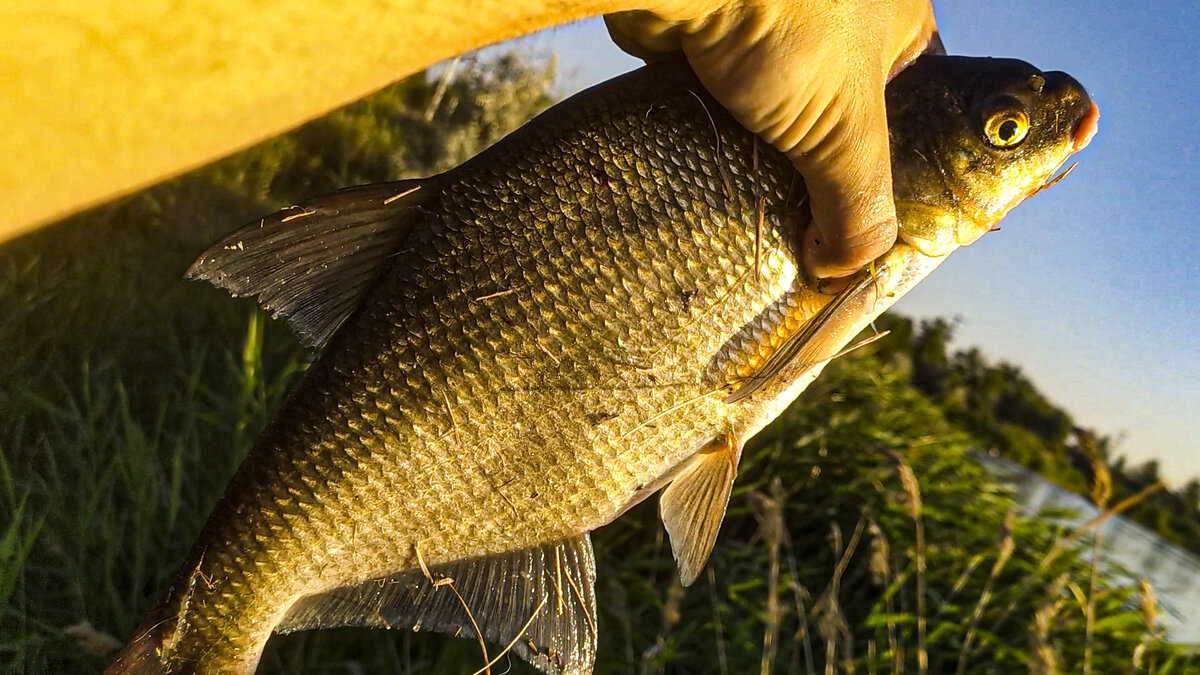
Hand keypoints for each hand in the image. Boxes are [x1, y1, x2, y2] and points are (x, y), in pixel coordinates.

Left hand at [606, 0, 938, 278]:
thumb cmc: (782, 26)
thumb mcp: (845, 131)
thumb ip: (859, 208)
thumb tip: (841, 267)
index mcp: (894, 23)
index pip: (913, 112)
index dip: (895, 171)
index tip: (867, 221)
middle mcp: (837, 21)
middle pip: (840, 122)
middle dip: (819, 176)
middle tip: (808, 231)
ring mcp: (771, 33)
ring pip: (775, 120)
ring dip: (762, 165)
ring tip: (758, 214)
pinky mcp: (712, 48)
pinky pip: (723, 110)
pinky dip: (718, 145)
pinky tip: (712, 180)